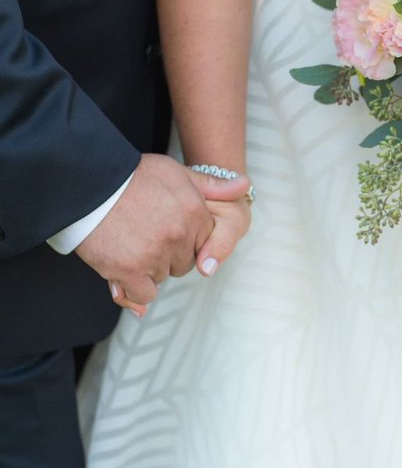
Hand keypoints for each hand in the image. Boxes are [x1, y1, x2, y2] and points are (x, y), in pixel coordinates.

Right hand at [77, 155, 248, 314]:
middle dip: (169, 254)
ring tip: (129, 244)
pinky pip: (145, 295)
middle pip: (185, 263)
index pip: (204, 242)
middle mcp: (179, 235)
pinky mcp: (129, 270)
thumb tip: (245, 187)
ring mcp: (155, 254)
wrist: (90, 183)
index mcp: (194, 212)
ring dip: (149, 268)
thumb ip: (213, 186)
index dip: (185, 237)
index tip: (165, 226)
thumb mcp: (178, 172)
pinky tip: (124, 272)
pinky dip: (135, 289)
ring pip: (163, 277)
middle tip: (145, 235)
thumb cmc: (132, 176)